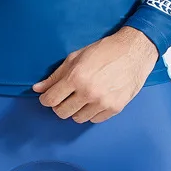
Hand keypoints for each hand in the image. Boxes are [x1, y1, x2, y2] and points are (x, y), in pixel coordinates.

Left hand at [31, 26, 158, 123]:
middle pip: (62, 112)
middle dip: (58, 105)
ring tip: (79, 97)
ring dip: (74, 109)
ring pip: (77, 118)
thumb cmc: (103, 51)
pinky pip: (94, 120)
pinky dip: (89, 112)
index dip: (45, 99)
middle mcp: (88, 92)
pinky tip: (92, 100)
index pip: (51, 99)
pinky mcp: (114, 109)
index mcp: (76, 77)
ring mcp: (102, 103)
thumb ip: (55, 75)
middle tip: (63, 96)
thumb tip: (38, 88)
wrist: (133, 53)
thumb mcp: (76, 57)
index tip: (47, 97)